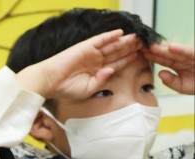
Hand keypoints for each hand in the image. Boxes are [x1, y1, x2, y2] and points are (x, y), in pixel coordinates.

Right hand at [15, 29, 140, 99]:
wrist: (50, 81)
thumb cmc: (66, 88)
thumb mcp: (88, 89)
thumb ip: (102, 80)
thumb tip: (111, 70)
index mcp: (97, 72)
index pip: (116, 64)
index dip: (128, 60)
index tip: (140, 56)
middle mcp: (96, 61)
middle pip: (117, 53)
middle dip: (130, 48)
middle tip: (144, 43)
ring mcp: (91, 53)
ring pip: (112, 45)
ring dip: (124, 41)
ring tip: (137, 37)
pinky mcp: (85, 47)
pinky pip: (100, 39)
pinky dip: (110, 36)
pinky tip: (121, 33)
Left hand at [146, 42, 194, 94]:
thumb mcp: (183, 87)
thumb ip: (171, 81)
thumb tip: (160, 73)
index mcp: (178, 65)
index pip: (163, 60)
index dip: (153, 57)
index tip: (140, 53)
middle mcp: (184, 59)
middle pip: (167, 54)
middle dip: (155, 50)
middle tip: (141, 46)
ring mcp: (191, 56)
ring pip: (176, 52)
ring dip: (164, 48)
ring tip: (153, 46)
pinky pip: (189, 52)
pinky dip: (181, 50)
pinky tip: (171, 47)